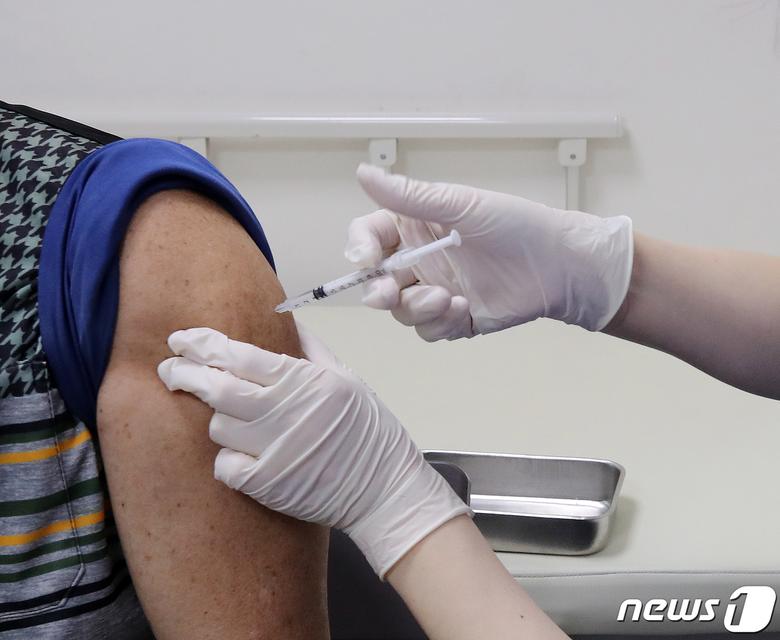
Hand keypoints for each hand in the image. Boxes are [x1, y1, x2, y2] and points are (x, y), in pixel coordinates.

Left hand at [157, 325, 469, 577]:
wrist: (384, 489)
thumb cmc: (368, 430)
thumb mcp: (348, 378)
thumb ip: (311, 349)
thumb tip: (283, 320)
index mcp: (305, 381)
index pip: (239, 355)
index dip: (202, 344)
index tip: (181, 339)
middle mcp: (285, 413)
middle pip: (216, 388)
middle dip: (183, 373)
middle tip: (168, 369)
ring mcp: (274, 451)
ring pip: (218, 425)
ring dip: (216, 417)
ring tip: (227, 416)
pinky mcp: (268, 485)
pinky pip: (224, 465)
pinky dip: (225, 457)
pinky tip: (237, 452)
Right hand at [346, 163, 633, 339]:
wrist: (560, 265)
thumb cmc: (515, 225)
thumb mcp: (460, 206)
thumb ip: (410, 196)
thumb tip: (362, 172)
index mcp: (415, 227)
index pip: (370, 238)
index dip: (360, 249)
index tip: (366, 259)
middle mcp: (420, 261)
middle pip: (378, 282)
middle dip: (379, 291)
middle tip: (390, 295)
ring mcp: (435, 291)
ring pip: (401, 311)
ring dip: (417, 308)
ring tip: (447, 299)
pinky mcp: (454, 319)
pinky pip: (429, 330)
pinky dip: (439, 323)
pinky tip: (463, 309)